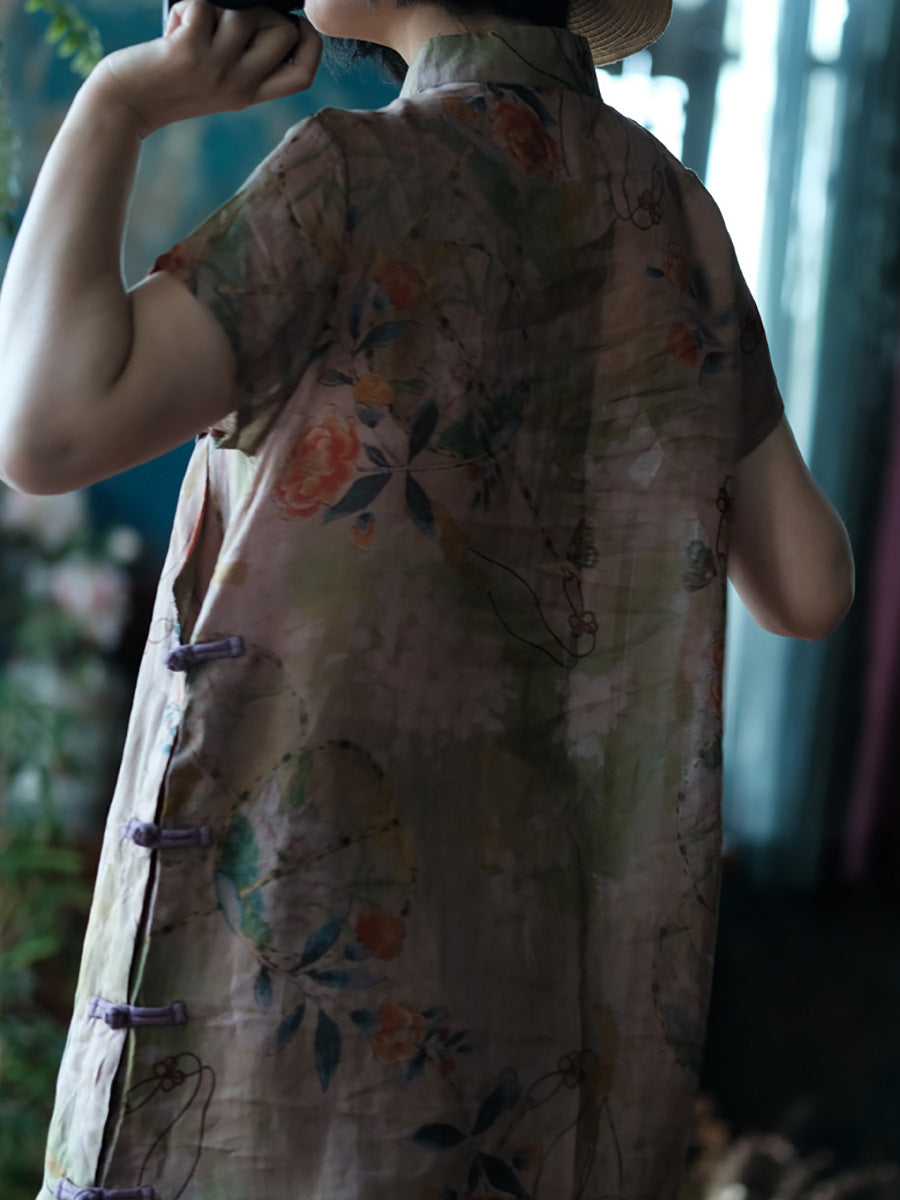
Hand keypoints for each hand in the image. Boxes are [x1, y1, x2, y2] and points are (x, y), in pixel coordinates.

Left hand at [87, 0, 321, 137]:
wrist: (126, 103)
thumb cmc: (169, 83)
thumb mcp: (218, 83)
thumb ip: (246, 60)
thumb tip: (271, 12)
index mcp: (250, 95)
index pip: (303, 75)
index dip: (311, 44)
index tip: (296, 26)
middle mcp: (239, 86)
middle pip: (285, 33)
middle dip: (263, 11)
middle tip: (231, 21)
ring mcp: (216, 69)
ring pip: (245, 13)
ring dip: (220, 6)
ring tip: (195, 26)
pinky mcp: (189, 52)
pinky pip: (205, 5)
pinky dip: (188, 6)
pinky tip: (175, 27)